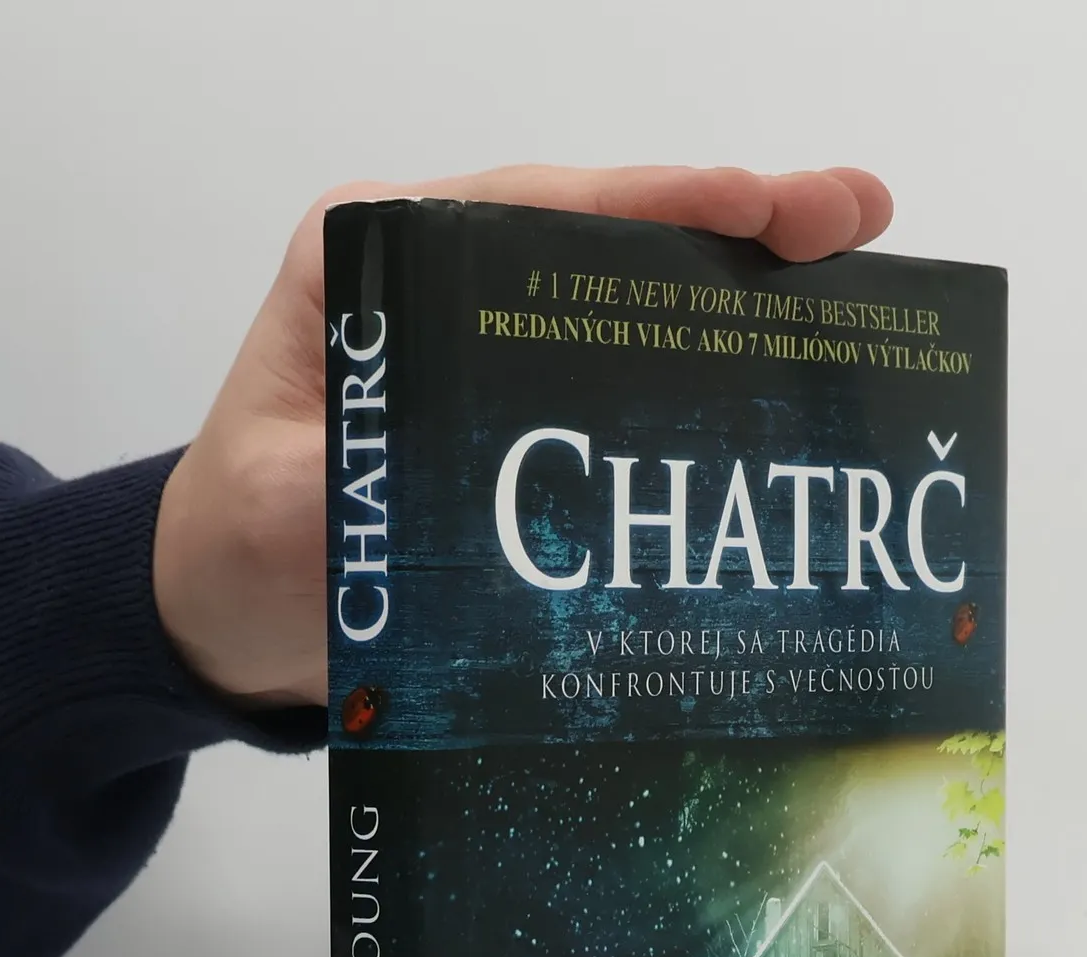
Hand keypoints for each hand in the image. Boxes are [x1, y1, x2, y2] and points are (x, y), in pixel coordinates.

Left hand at [153, 164, 893, 708]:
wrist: (224, 621)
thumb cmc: (232, 553)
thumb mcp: (273, 520)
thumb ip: (354, 497)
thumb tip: (452, 504)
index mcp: (374, 264)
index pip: (530, 212)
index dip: (653, 205)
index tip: (754, 206)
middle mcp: (444, 290)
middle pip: (606, 242)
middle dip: (737, 227)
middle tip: (857, 219)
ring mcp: (491, 354)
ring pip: (632, 306)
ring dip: (744, 299)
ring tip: (862, 286)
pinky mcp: (519, 424)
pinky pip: (626, 389)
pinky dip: (708, 386)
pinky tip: (790, 393)